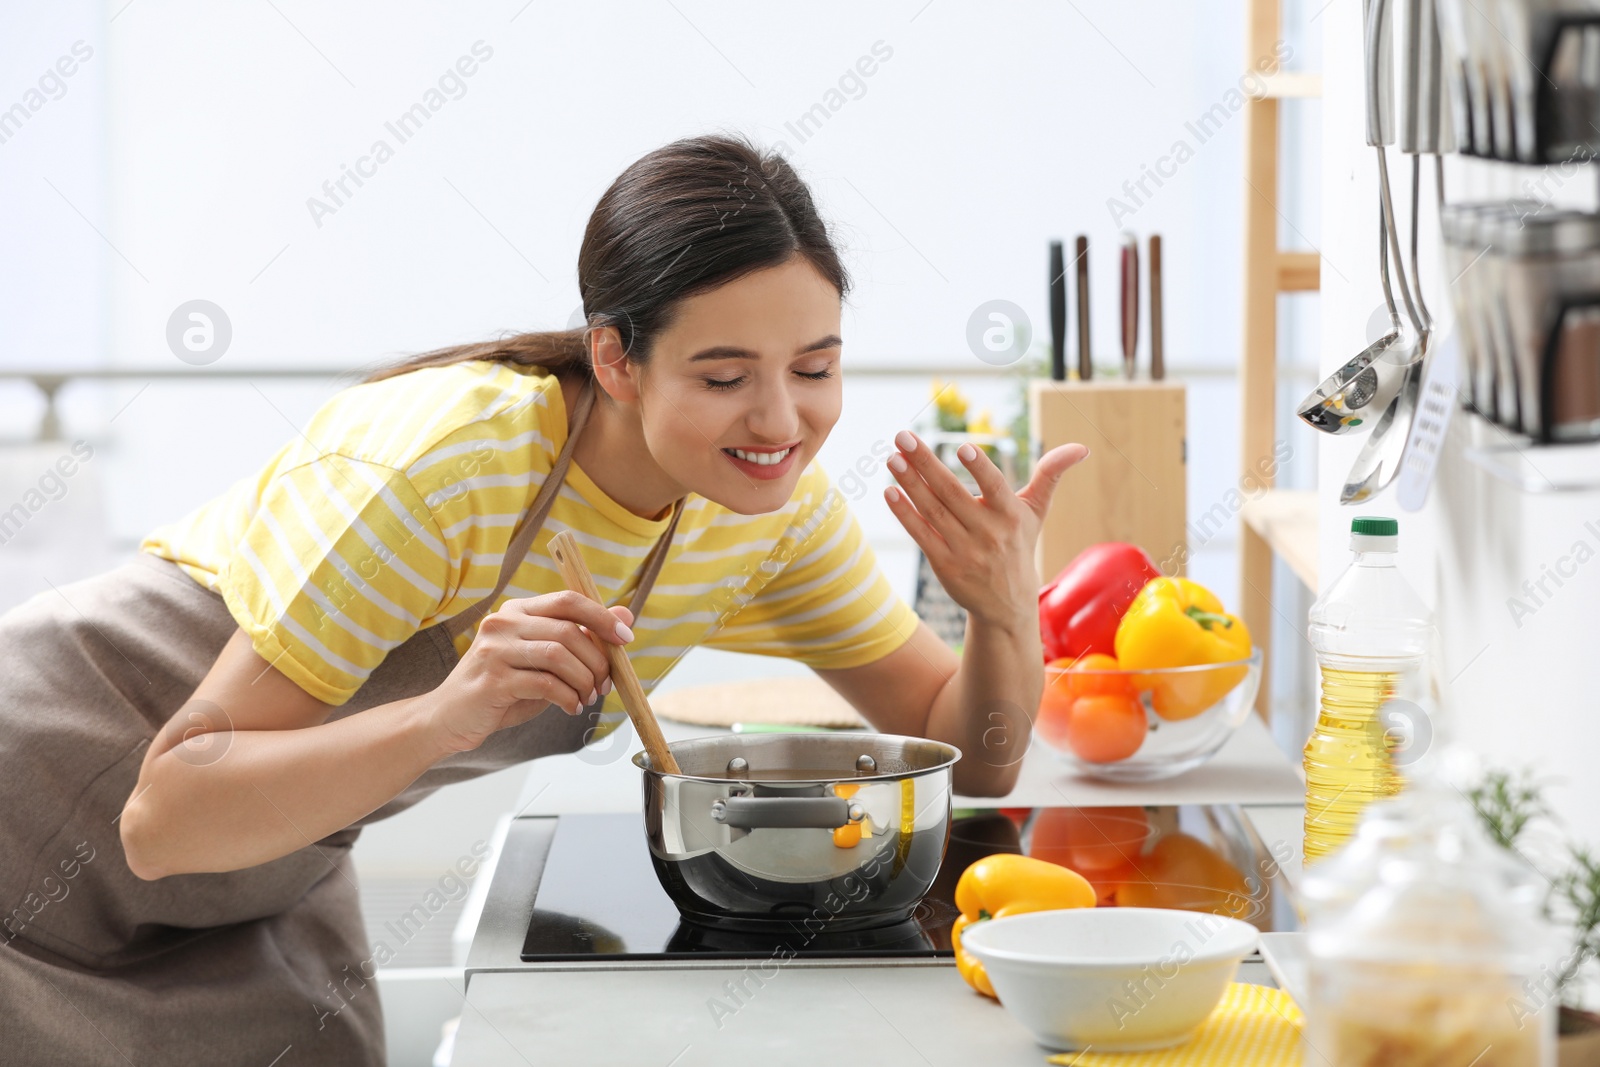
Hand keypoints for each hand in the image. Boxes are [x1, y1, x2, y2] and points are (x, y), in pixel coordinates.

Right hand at [430, 592, 634, 753]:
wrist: (448, 717)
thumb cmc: (502, 687)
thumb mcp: (544, 660)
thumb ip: (580, 637)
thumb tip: (625, 617)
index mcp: (517, 611)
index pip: (568, 600)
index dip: (602, 617)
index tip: (625, 638)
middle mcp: (503, 623)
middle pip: (568, 631)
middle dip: (597, 660)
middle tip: (605, 684)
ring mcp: (495, 650)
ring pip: (559, 656)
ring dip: (584, 681)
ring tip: (587, 698)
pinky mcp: (492, 680)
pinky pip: (546, 684)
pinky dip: (568, 698)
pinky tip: (571, 707)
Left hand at [883, 430, 1088, 633]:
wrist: (1008, 604)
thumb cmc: (1019, 546)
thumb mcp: (1036, 512)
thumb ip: (1050, 475)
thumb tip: (1081, 447)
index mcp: (1011, 516)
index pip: (994, 487)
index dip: (979, 468)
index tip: (962, 447)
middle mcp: (988, 533)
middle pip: (952, 493)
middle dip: (925, 462)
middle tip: (902, 436)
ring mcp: (964, 551)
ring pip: (932, 511)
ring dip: (909, 483)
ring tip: (892, 458)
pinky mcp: (944, 566)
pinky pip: (921, 535)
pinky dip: (904, 514)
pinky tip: (890, 491)